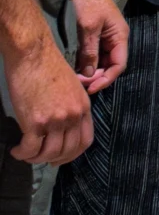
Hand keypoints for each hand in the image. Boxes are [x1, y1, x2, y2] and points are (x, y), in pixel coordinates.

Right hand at [3, 40, 91, 164]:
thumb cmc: (49, 67)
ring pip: (49, 153)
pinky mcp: (36, 122)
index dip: (72, 154)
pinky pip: (31, 149)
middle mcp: (73, 116)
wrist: (33, 55)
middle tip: (41, 159)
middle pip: (68, 151)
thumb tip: (64, 125)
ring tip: (25, 154)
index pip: (85, 141)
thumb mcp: (72, 87)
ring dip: (35, 158)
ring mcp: (56, 120)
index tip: (60, 158)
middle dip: (54, 159)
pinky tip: (17, 150)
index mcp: (84, 107)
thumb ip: (72, 106)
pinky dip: (22, 154)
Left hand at [69, 0, 125, 93]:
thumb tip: (89, 75)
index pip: (119, 65)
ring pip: (102, 62)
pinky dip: (86, 64)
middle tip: (79, 84)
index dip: (107, 79)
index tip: (92, 88)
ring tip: (76, 80)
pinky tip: (76, 70)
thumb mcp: (89, 28)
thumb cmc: (90, 3)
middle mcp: (116, 40)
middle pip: (110, 65)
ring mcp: (106, 39)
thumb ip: (90, 52)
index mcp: (120, 37)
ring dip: (91, 72)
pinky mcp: (97, 37)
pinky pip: (94, 56)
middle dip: (97, 77)